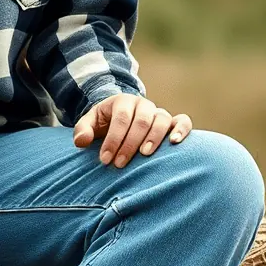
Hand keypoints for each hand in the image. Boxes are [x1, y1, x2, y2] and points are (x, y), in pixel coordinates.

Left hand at [73, 95, 192, 167]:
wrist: (119, 119)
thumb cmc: (103, 124)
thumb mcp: (89, 124)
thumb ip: (82, 131)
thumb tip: (82, 141)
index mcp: (122, 101)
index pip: (120, 119)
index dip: (113, 139)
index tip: (105, 160)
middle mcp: (143, 104)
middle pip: (141, 121)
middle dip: (130, 144)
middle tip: (119, 164)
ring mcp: (158, 112)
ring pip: (162, 120)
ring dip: (154, 138)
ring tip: (145, 155)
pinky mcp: (171, 122)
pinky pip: (182, 121)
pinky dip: (182, 130)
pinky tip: (175, 143)